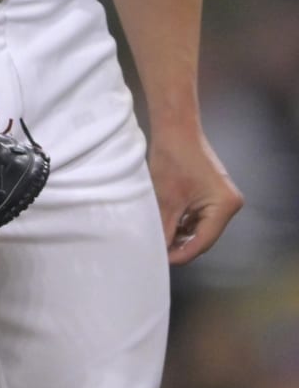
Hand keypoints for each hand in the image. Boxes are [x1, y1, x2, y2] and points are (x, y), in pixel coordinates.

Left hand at [148, 130, 242, 264]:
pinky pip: (198, 213)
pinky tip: (166, 223)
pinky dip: (183, 219)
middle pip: (203, 234)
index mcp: (225, 206)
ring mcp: (221, 197)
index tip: (163, 260)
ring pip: (199, 225)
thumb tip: (161, 250)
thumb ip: (166, 226)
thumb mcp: (167, 197)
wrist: (174, 127)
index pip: (203, 241)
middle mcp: (229, 204)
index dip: (182, 253)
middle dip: (181, 242)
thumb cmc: (172, 158)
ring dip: (181, 231)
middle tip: (159, 251)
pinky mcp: (211, 191)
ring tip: (159, 238)